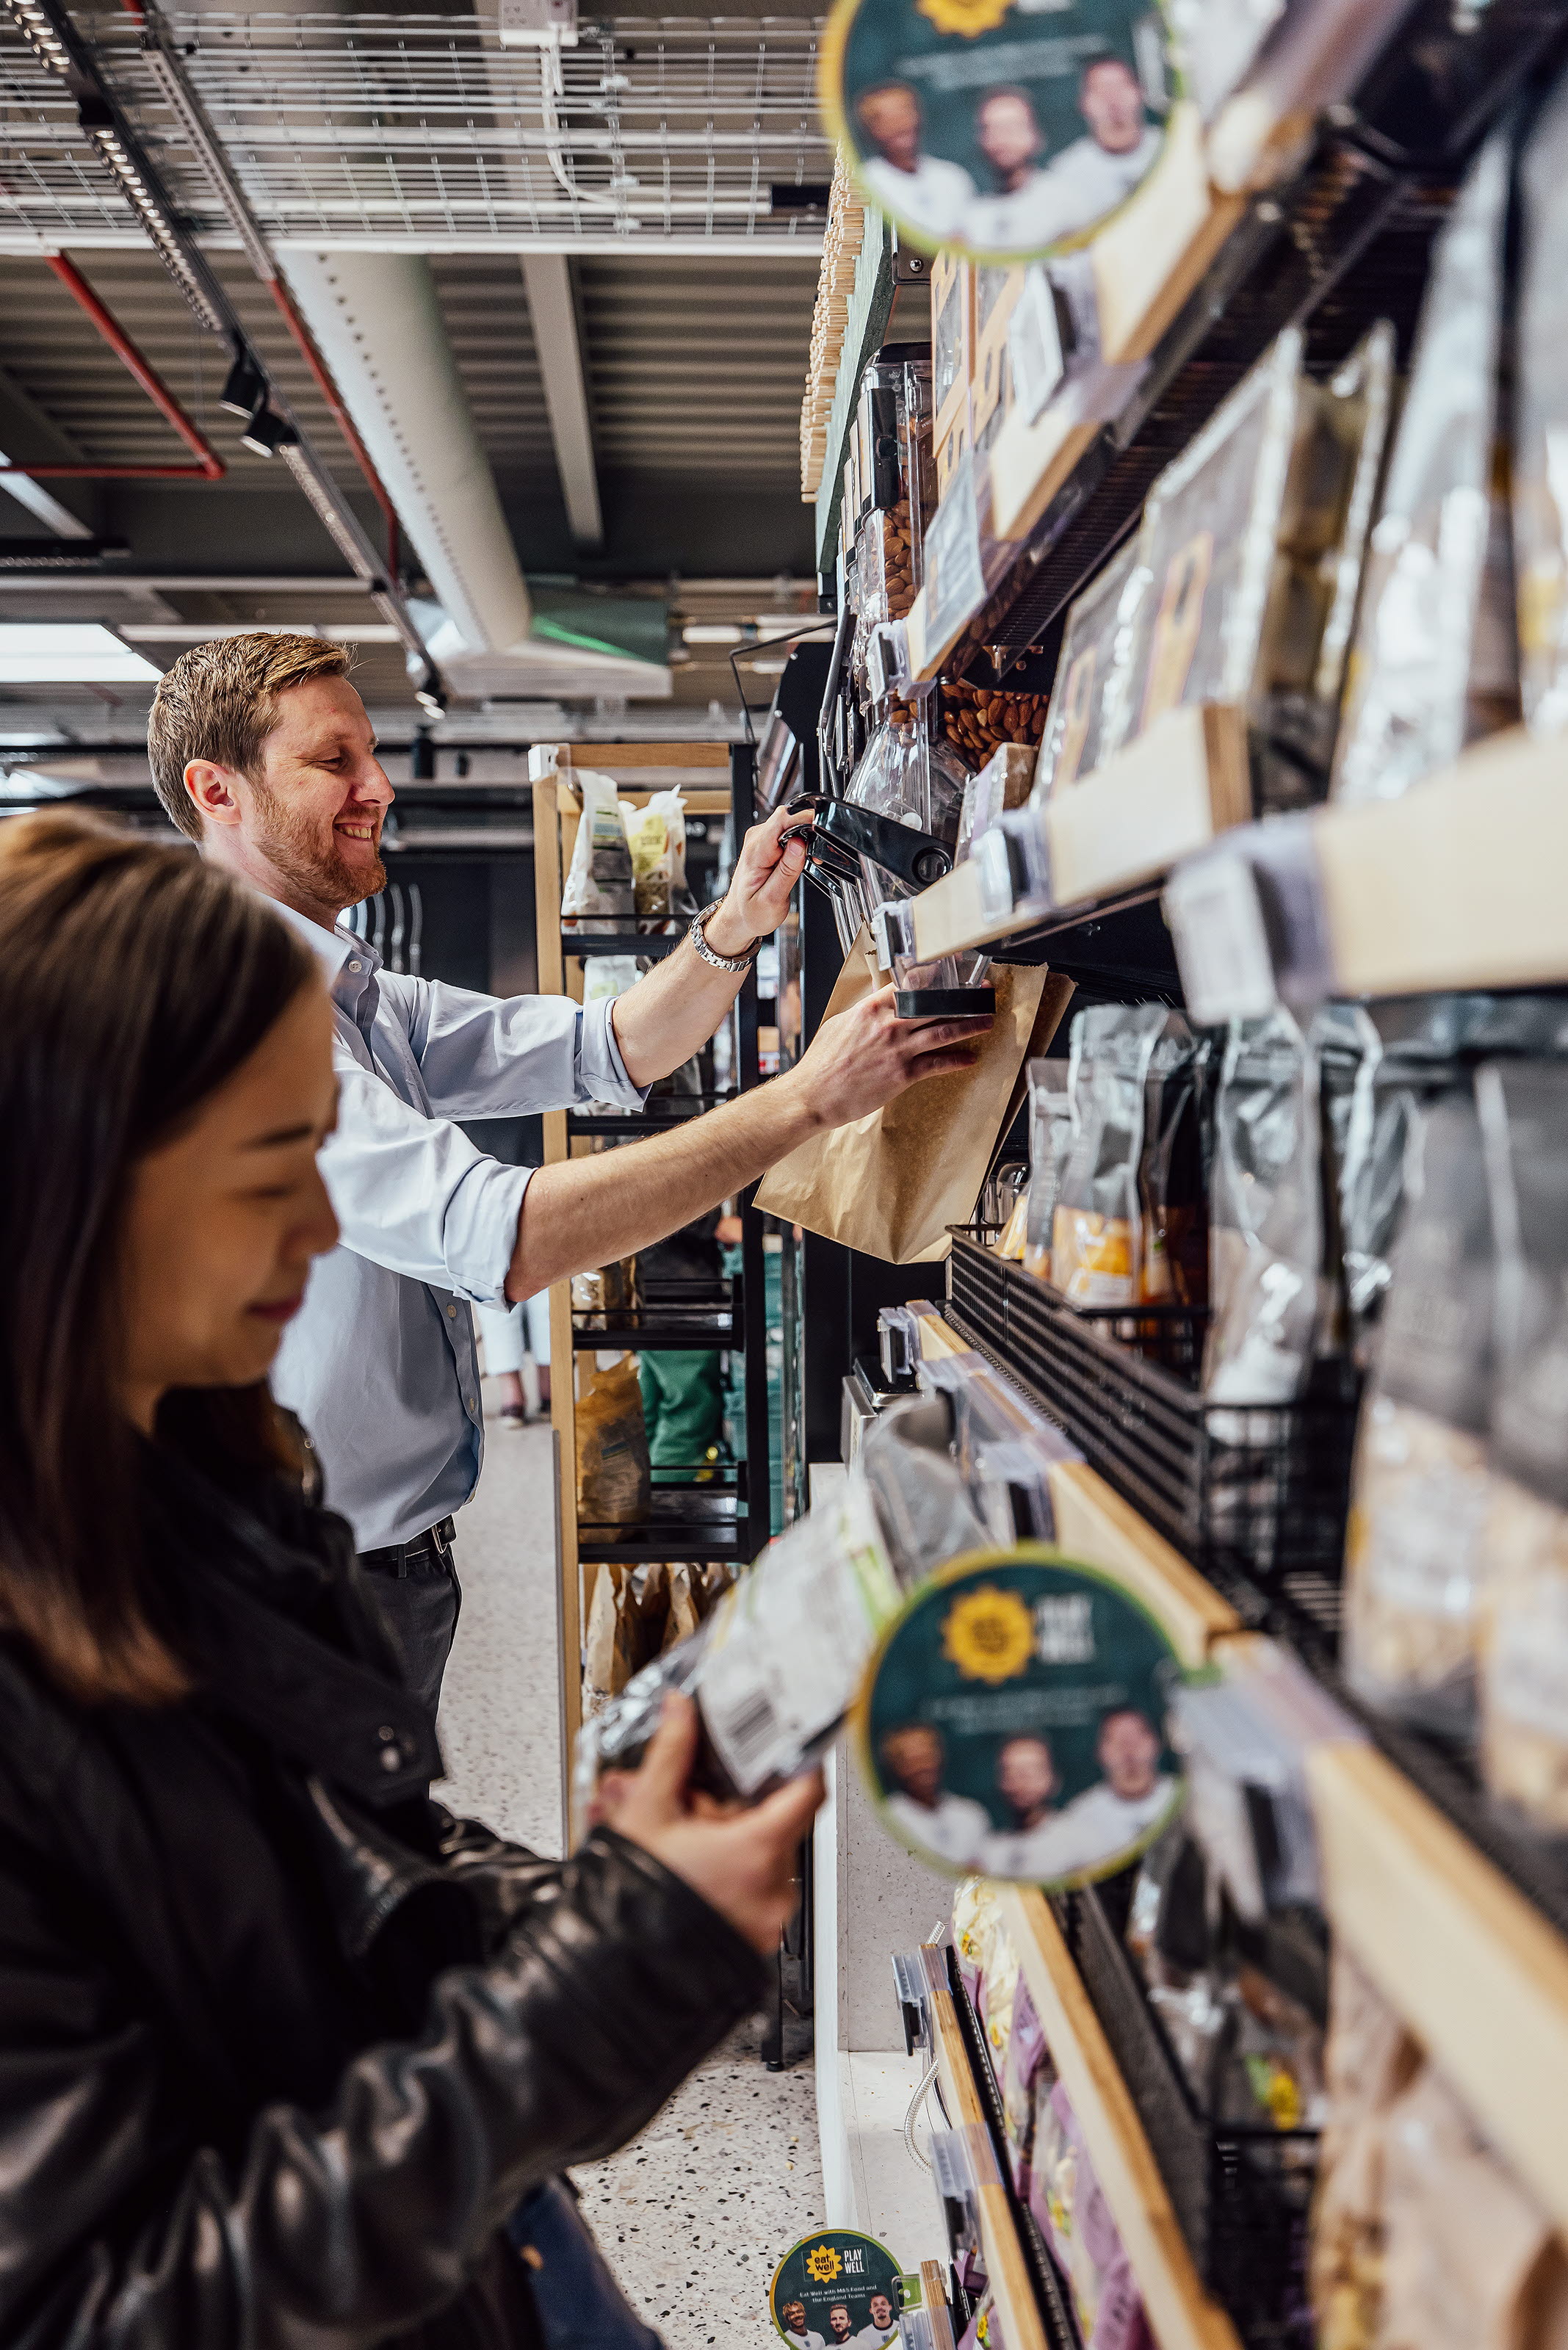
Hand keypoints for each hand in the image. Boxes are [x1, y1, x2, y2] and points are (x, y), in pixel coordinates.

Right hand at [599, 1693, 821, 1954]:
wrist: (614, 1971)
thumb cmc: (633, 1904)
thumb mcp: (648, 1813)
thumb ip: (672, 1753)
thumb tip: (680, 1712)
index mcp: (760, 1850)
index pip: (809, 1791)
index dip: (797, 1761)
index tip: (783, 1748)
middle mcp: (774, 1889)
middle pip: (774, 1822)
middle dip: (730, 1804)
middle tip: (690, 1798)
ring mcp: (766, 1920)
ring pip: (759, 1857)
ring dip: (723, 1837)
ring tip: (676, 1834)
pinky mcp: (753, 1941)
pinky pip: (751, 1891)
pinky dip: (725, 1872)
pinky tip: (685, 1864)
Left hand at [705, 803, 809, 957]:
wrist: (740, 916)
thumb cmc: (753, 912)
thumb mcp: (772, 899)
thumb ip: (787, 870)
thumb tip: (799, 843)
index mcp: (755, 852)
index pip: (782, 820)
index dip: (804, 821)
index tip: (818, 834)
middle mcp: (755, 840)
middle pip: (788, 817)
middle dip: (807, 830)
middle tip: (814, 857)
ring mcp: (760, 838)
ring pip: (789, 821)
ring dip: (803, 836)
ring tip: (804, 861)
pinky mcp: (766, 841)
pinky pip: (786, 830)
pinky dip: (798, 840)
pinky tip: (797, 859)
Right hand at [783, 982, 991, 1130]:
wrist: (814, 1094)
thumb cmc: (823, 1062)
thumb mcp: (840, 1024)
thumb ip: (865, 1012)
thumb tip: (879, 1005)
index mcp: (872, 1008)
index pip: (910, 983)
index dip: (935, 973)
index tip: (953, 966)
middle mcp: (889, 1025)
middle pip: (935, 1005)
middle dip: (963, 997)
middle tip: (982, 992)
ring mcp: (898, 1049)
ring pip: (943, 1032)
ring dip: (969, 1026)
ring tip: (986, 1021)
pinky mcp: (902, 1075)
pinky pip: (937, 1064)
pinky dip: (957, 1060)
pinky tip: (970, 1058)